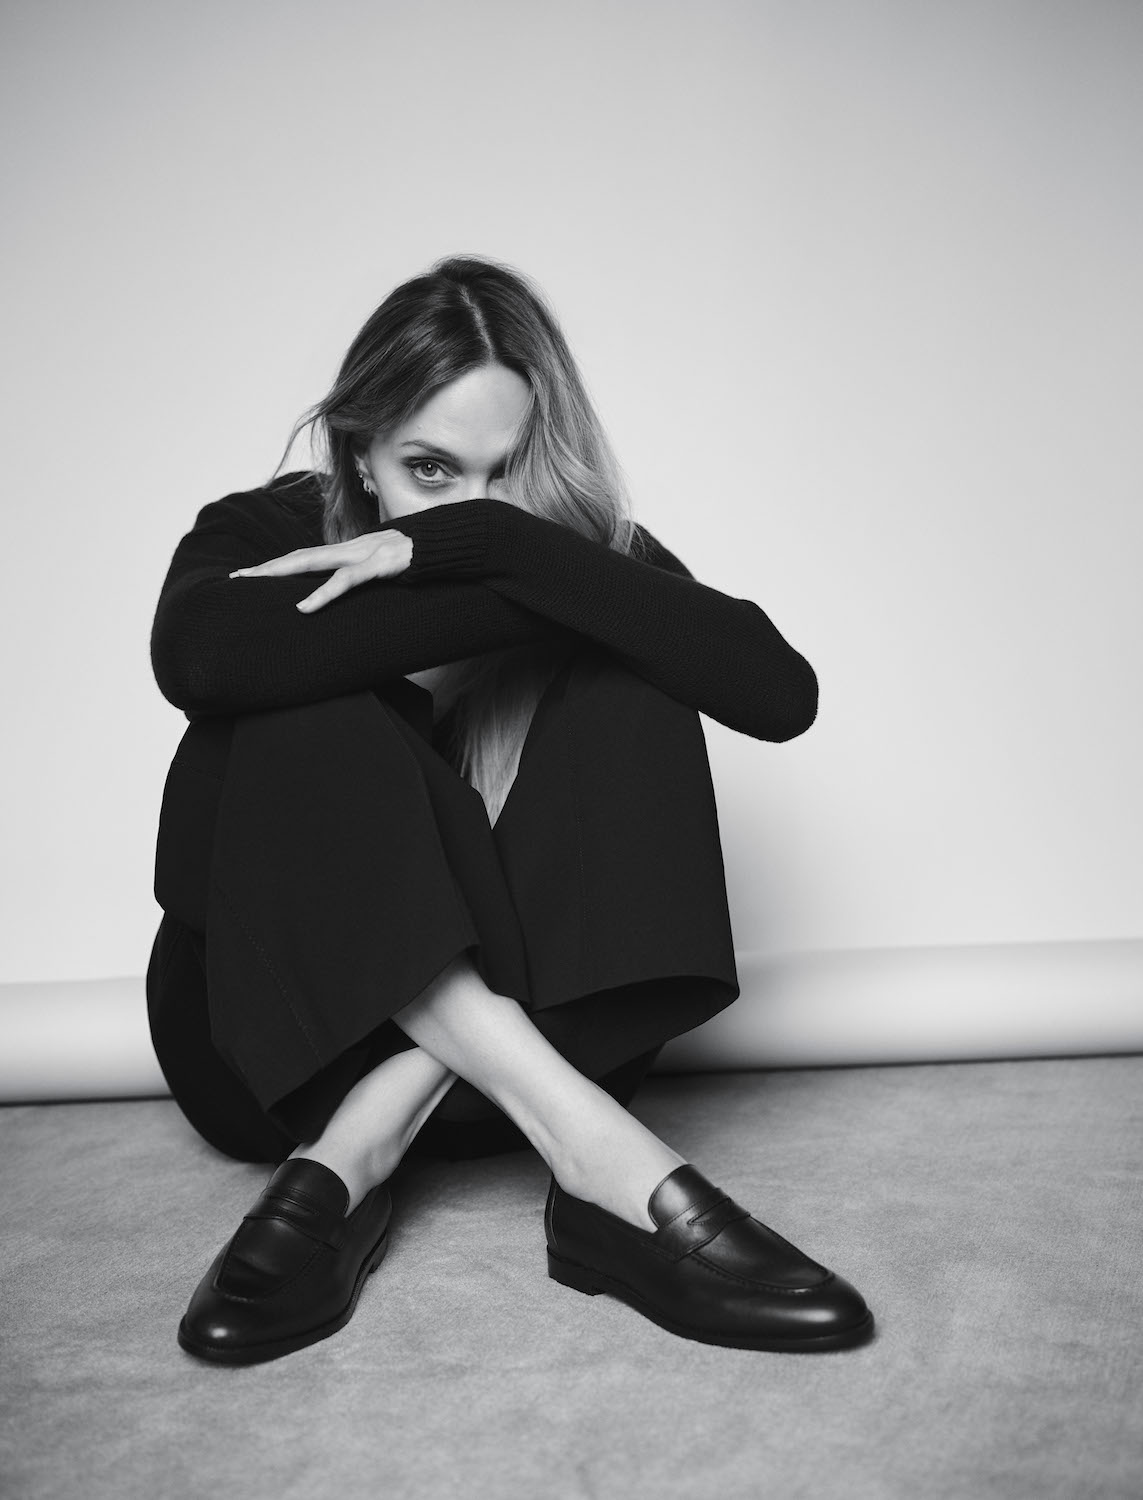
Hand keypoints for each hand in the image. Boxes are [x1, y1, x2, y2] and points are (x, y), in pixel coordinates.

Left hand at [229, 530, 413, 611]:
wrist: (453, 544)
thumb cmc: (425, 559)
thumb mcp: (392, 570)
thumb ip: (373, 577)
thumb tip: (360, 592)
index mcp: (354, 551)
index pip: (308, 556)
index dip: (280, 565)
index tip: (253, 576)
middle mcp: (353, 548)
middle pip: (300, 556)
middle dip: (268, 568)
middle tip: (237, 578)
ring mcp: (366, 553)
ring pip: (315, 562)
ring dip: (282, 573)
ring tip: (256, 583)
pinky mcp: (381, 564)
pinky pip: (347, 581)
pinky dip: (323, 594)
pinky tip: (305, 607)